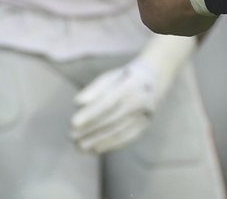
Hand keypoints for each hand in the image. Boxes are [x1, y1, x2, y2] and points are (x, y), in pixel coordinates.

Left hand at [70, 35, 194, 153]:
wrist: (155, 79)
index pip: (107, 103)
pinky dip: (110, 145)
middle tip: (71, 137)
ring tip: (79, 146)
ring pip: (118, 131)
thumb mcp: (111, 76)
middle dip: (90, 130)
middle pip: (111, 120)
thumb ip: (94, 89)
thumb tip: (78, 103)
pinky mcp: (144, 125)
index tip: (73, 123)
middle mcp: (139, 102)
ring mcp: (143, 115)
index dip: (90, 114)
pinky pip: (126, 138)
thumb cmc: (125, 77)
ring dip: (97, 141)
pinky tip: (95, 149)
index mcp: (129, 86)